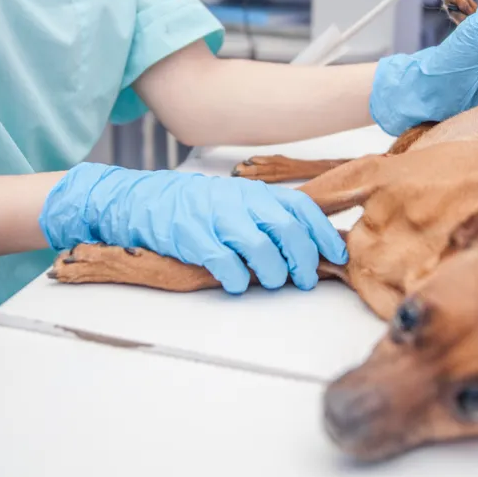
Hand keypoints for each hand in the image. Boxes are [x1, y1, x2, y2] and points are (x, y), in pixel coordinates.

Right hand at [39, 164, 347, 293]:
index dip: (322, 232)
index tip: (336, 254)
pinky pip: (224, 263)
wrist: (142, 200)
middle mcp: (238, 201)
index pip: (300, 207)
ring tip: (273, 282)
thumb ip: (266, 215)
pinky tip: (237, 284)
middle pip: (286, 229)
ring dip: (273, 272)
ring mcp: (214, 218)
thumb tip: (306, 244)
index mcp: (253, 192)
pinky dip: (237, 279)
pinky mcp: (191, 237)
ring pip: (259, 248)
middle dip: (302, 258)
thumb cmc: (195, 206)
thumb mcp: (235, 200)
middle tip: (306, 279)